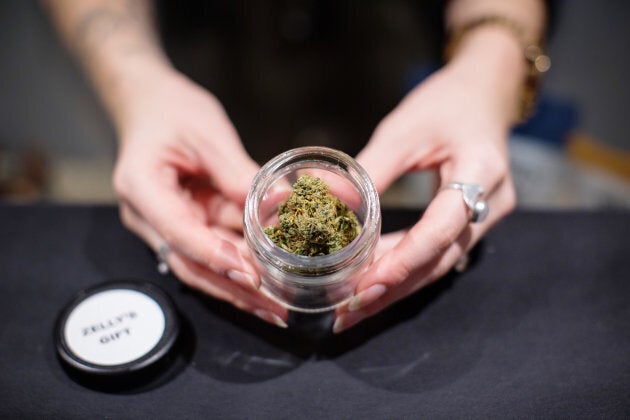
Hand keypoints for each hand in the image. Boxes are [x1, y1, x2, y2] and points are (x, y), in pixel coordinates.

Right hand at [113, 68, 288, 327]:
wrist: (151, 105)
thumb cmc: (172, 111)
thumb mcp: (209, 134)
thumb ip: (238, 172)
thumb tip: (278, 203)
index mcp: (141, 186)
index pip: (178, 231)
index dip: (215, 256)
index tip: (250, 275)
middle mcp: (146, 215)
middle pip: (189, 263)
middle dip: (233, 288)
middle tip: (273, 309)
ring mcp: (163, 225)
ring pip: (201, 266)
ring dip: (238, 287)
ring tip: (276, 307)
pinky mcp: (183, 226)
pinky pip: (211, 250)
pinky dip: (239, 265)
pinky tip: (268, 284)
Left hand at [334, 29, 521, 332]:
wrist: (484, 96)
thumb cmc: (446, 103)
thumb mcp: (404, 130)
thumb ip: (369, 169)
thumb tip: (324, 201)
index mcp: (482, 170)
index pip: (444, 226)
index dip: (406, 258)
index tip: (368, 282)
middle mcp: (492, 203)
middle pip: (440, 259)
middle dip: (393, 288)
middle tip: (350, 312)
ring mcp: (486, 217)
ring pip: (439, 264)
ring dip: (396, 288)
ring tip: (354, 310)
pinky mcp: (472, 224)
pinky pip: (438, 255)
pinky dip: (405, 271)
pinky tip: (375, 285)